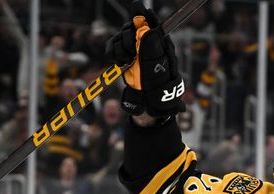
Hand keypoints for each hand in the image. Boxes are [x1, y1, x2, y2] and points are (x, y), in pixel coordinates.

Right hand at [105, 0, 184, 117]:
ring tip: (126, 61)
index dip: (145, 15)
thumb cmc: (158, 88)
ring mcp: (135, 50)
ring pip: (121, 35)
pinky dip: (113, 52)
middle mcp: (147, 44)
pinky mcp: (125, 56)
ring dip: (120, 47)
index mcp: (160, 45)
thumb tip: (148, 29)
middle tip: (130, 53)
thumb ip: (151, 49)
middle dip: (128, 37)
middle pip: (133, 26)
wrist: (147, 103)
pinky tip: (120, 62)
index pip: (153, 24)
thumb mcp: (156, 69)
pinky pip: (113, 45)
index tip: (137, 5)